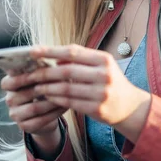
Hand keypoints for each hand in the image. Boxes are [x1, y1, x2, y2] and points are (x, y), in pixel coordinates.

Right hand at [0, 71, 67, 138]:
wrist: (45, 114)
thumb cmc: (42, 89)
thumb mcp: (39, 77)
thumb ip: (41, 68)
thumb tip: (52, 60)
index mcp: (9, 84)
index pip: (8, 81)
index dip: (24, 77)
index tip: (42, 71)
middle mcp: (9, 99)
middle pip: (26, 93)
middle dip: (46, 86)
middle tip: (62, 81)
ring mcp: (15, 114)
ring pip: (35, 107)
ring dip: (53, 101)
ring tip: (67, 95)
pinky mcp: (24, 126)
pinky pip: (41, 120)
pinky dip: (55, 113)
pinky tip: (65, 106)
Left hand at [28, 44, 151, 142]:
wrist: (130, 107)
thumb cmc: (111, 82)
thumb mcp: (101, 66)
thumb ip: (80, 61)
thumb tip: (55, 59)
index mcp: (104, 59)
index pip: (73, 52)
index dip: (51, 51)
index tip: (33, 51)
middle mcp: (104, 75)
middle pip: (67, 71)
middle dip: (45, 72)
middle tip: (30, 74)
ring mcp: (101, 93)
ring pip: (66, 88)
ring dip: (48, 87)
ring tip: (37, 86)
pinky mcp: (97, 109)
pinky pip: (70, 102)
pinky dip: (56, 99)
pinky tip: (48, 96)